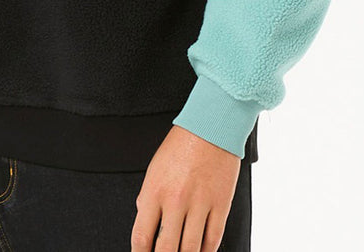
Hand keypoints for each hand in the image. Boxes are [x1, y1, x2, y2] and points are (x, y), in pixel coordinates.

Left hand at [131, 125, 240, 251]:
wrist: (212, 125)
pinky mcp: (221, 204)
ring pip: (191, 250)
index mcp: (155, 190)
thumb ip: (148, 196)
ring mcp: (200, 204)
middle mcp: (176, 200)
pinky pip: (213, 239)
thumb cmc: (182, 143)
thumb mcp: (155, 167)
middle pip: (166, 250)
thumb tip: (144, 220)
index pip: (142, 237)